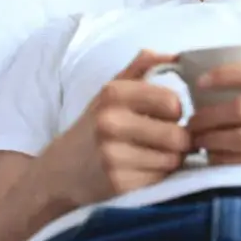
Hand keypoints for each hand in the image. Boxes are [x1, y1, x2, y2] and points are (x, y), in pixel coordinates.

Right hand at [39, 50, 189, 207]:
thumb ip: (143, 67)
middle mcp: (110, 123)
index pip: (172, 102)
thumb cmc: (95, 125)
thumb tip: (178, 56)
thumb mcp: (112, 90)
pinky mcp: (117, 185)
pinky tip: (142, 170)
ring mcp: (112, 156)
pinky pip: (161, 179)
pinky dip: (158, 176)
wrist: (60, 171)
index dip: (176, 111)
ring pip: (173, 159)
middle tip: (167, 140)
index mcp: (113, 94)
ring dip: (171, 159)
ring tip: (154, 155)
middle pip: (178, 135)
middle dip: (180, 139)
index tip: (166, 116)